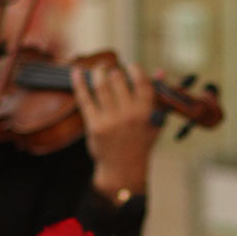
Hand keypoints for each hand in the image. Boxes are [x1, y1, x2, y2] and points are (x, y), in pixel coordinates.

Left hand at [71, 62, 158, 200]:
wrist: (124, 169)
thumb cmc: (141, 142)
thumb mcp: (156, 122)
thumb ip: (160, 97)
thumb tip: (160, 71)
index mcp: (146, 112)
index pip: (141, 80)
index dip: (134, 69)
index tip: (130, 66)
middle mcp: (129, 115)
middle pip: (118, 78)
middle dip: (114, 71)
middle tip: (112, 71)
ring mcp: (111, 121)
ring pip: (100, 85)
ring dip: (98, 72)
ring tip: (98, 69)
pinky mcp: (94, 126)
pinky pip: (84, 98)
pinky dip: (79, 82)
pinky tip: (76, 72)